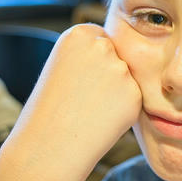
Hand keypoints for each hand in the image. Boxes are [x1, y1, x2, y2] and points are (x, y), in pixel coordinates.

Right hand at [9, 23, 141, 180]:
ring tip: (88, 109)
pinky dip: (122, 110)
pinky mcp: (134, 94)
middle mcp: (101, 45)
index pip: (100, 40)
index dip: (90, 64)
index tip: (75, 80)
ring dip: (114, 93)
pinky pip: (133, 98)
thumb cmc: (50, 109)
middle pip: (116, 57)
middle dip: (105, 75)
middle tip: (81, 97)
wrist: (47, 147)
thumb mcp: (63, 66)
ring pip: (126, 78)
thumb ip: (90, 54)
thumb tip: (122, 57)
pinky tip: (100, 120)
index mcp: (79, 33)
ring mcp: (120, 70)